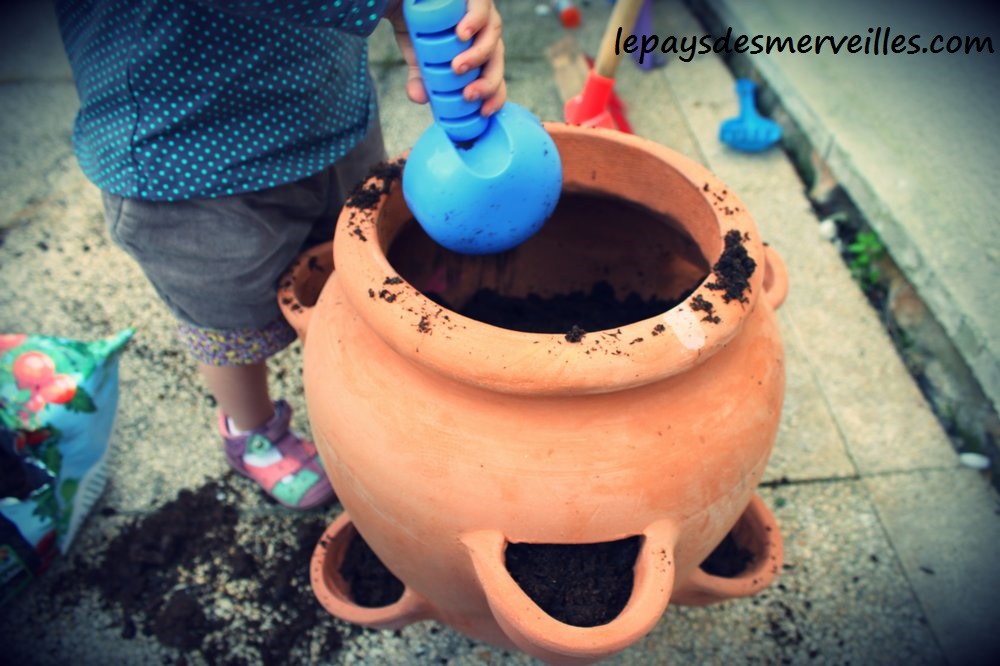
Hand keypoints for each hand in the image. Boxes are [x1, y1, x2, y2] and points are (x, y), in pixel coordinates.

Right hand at [385, 0, 506, 115]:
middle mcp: (483, 28)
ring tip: (457, 67)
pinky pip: (481, 6)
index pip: (495, 73)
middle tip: (467, 95)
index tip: (483, 112)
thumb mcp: (416, 54)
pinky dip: (475, 20)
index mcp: (477, 47)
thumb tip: (418, 99)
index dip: (495, 94)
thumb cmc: (415, 22)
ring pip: (493, 33)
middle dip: (487, 81)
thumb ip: (419, 77)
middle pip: (497, 57)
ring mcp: (480, 8)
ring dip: (478, 54)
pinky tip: (463, 34)